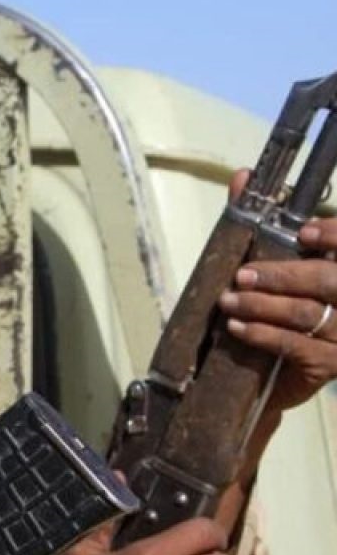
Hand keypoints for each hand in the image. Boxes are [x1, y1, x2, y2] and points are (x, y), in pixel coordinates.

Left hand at [217, 170, 336, 411]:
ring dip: (262, 306)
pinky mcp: (330, 366)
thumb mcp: (271, 263)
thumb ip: (260, 222)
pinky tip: (236, 326)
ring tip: (228, 301)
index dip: (336, 236)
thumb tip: (243, 176)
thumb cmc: (277, 309)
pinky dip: (263, 334)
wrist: (274, 378)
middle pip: (328, 281)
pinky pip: (296, 346)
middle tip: (243, 276)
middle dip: (282, 276)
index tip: (304, 233)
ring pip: (307, 313)